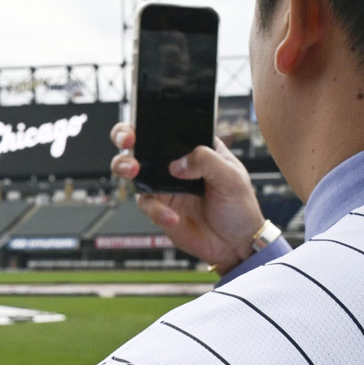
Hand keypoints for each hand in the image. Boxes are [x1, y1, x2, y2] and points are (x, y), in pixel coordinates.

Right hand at [111, 123, 265, 273]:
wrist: (235, 245)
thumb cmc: (238, 207)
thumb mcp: (232, 177)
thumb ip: (207, 161)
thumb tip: (178, 163)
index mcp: (194, 147)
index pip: (170, 126)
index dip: (152, 119)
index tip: (145, 122)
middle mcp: (175, 162)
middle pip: (141, 142)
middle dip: (125, 135)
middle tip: (128, 140)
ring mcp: (164, 185)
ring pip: (132, 169)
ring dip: (125, 165)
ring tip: (132, 170)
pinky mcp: (158, 207)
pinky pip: (146, 203)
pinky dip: (156, 210)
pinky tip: (173, 217)